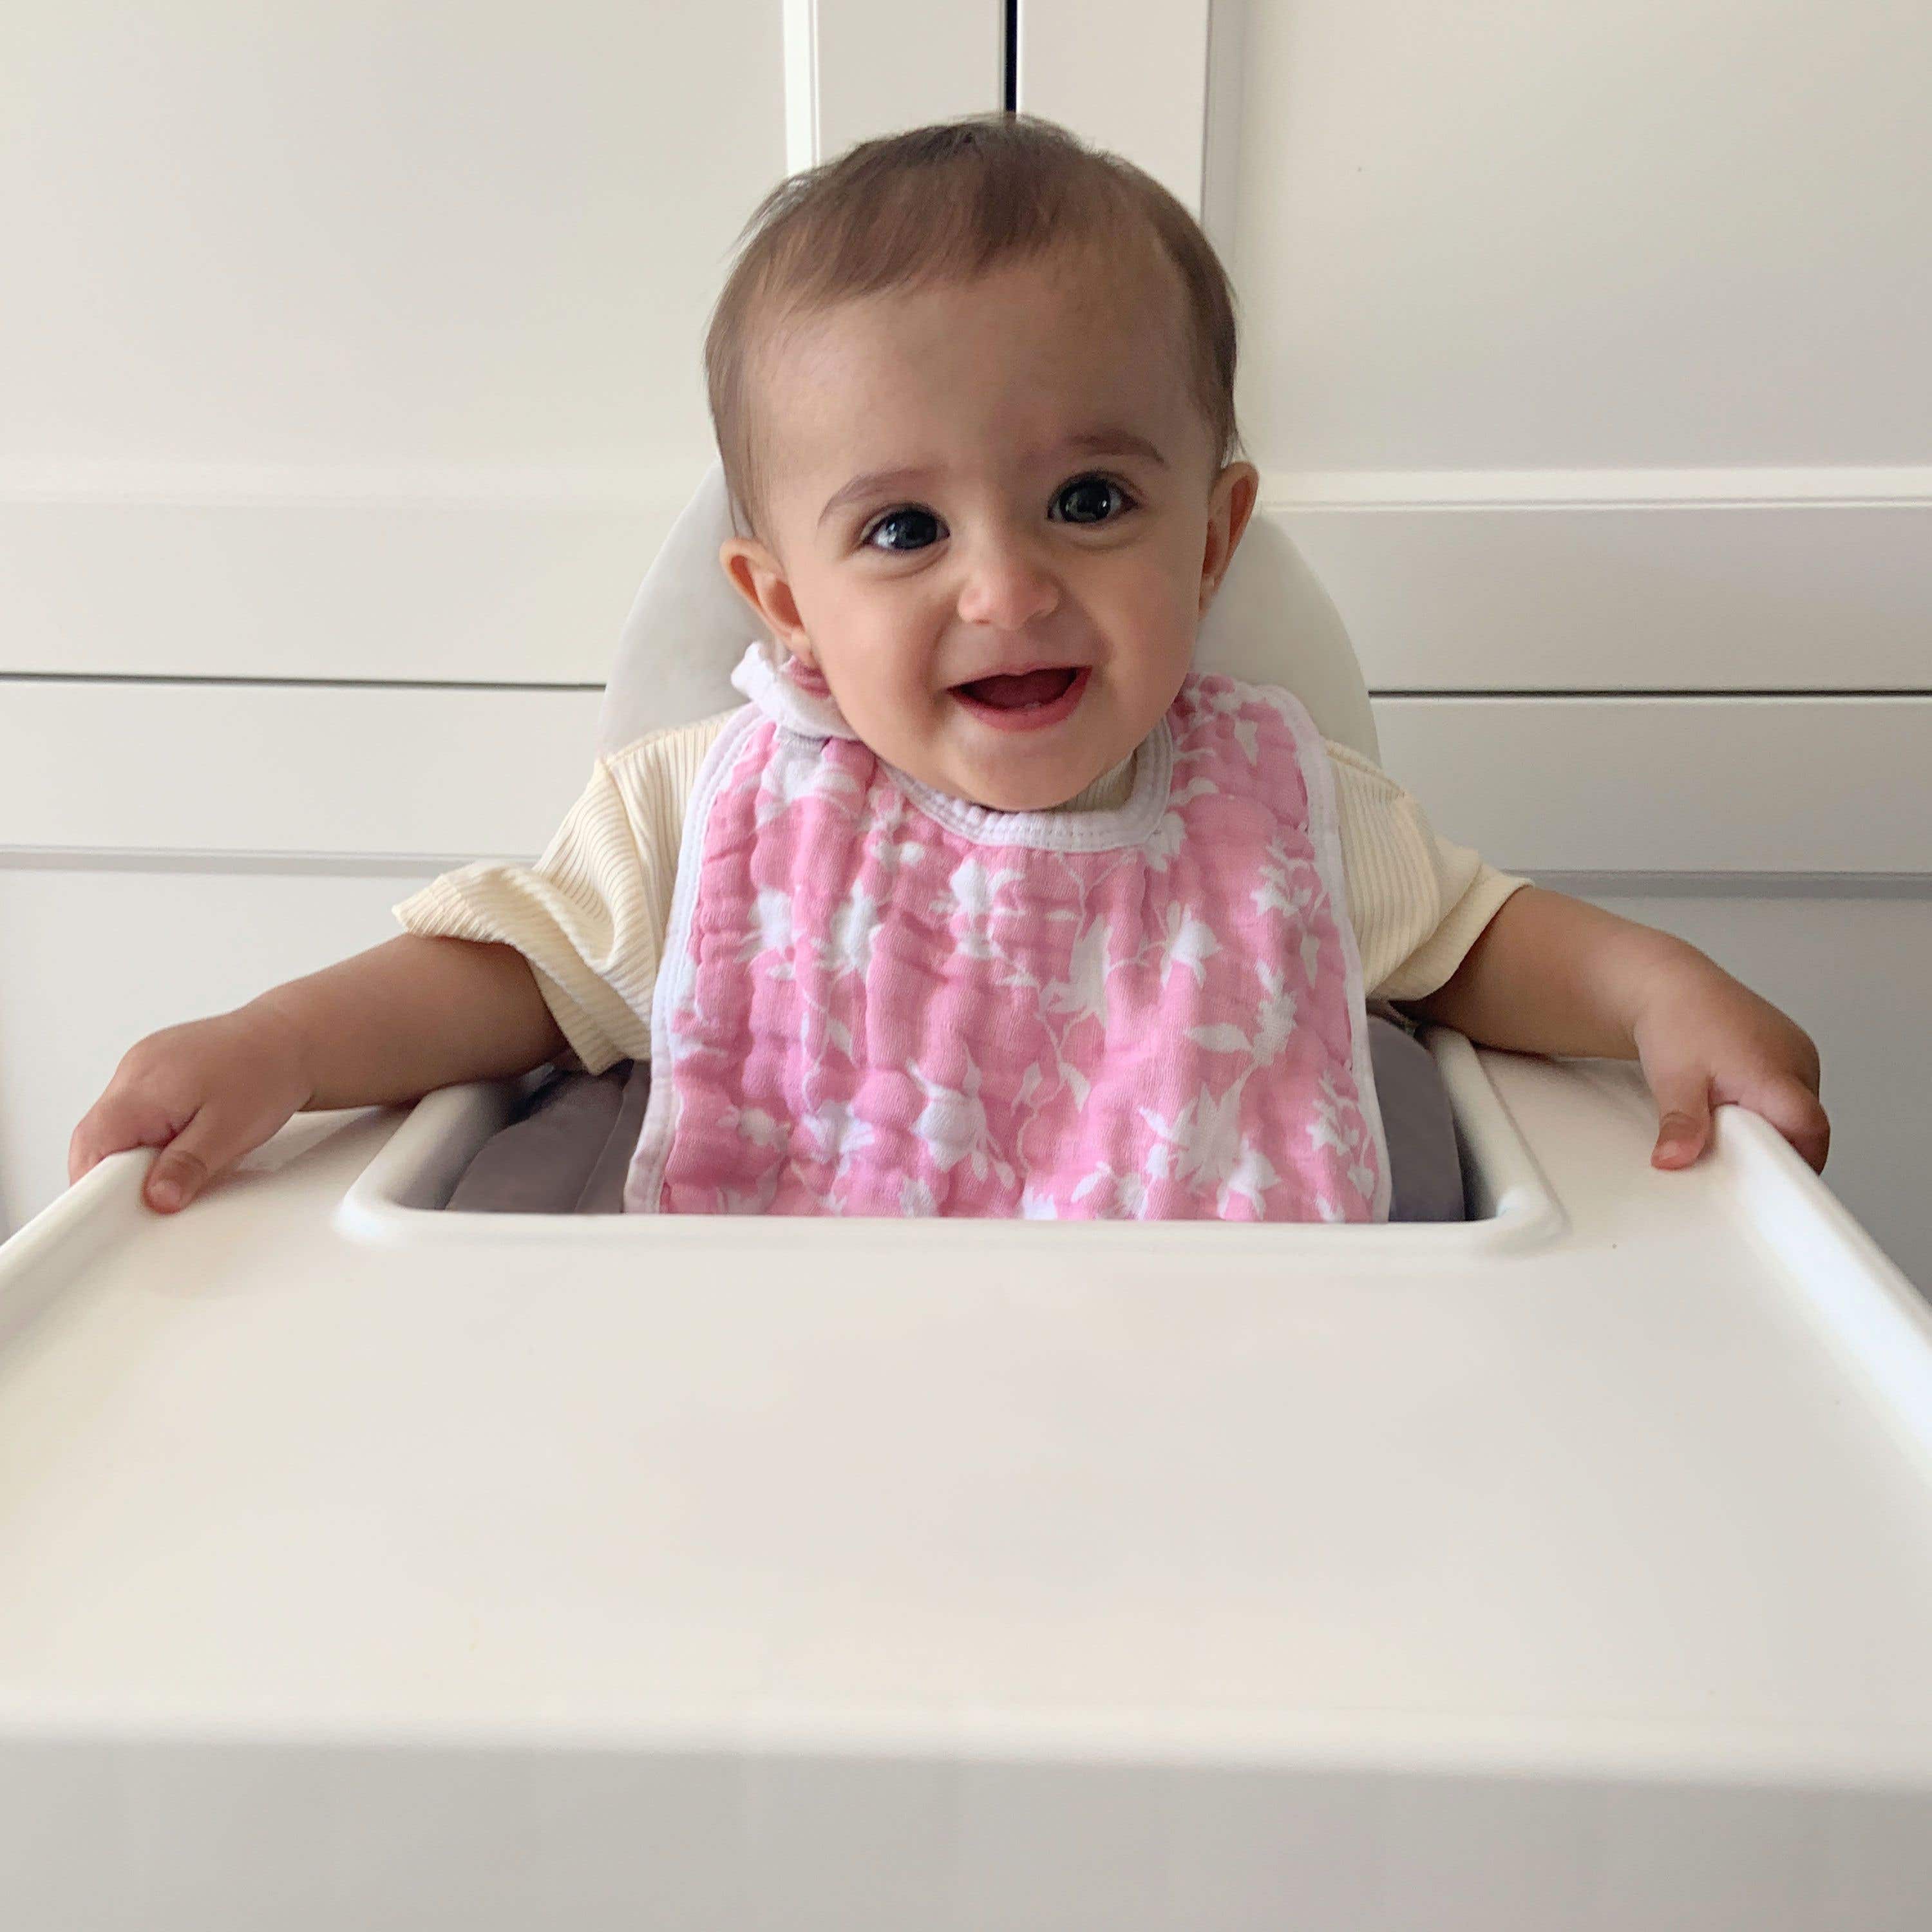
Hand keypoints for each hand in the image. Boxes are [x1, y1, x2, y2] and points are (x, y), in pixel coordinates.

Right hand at [68, 1004, 316, 1213]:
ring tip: (189, 1150)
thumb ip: (187, 1167)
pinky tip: (189, 1132)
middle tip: (163, 1186)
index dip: (96, 1182)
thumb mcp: (230, 1132)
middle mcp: (133, 1071)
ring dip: (143, 1149)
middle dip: (125, 1169)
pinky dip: (156, 1129)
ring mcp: (142, 1065)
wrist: (293, 1038)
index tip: (115, 1208)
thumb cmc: (267, 1073)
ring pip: (120, 1123)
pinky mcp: (157, 1066)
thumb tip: (157, 1198)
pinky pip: (139, 1107)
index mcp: (141, 1088)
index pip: (92, 1144)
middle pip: (101, 1135)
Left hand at [1631, 954, 1828, 1173]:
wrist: (1672, 985)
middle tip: (1733, 1147)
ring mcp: (1799, 1053)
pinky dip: (1770, 1103)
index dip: (1795, 1163)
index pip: (1809, 1133)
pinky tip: (1738, 1098)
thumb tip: (1675, 1159)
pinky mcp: (1794, 1049)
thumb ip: (1681, 1125)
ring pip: (1799, 1109)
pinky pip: (1793, 1090)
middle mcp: (1797, 1061)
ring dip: (1771, 1122)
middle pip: (1806, 1126)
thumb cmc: (1677, 1021)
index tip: (1770, 1182)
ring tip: (1728, 1113)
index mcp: (1775, 1072)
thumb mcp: (1673, 1081)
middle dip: (1775, 1145)